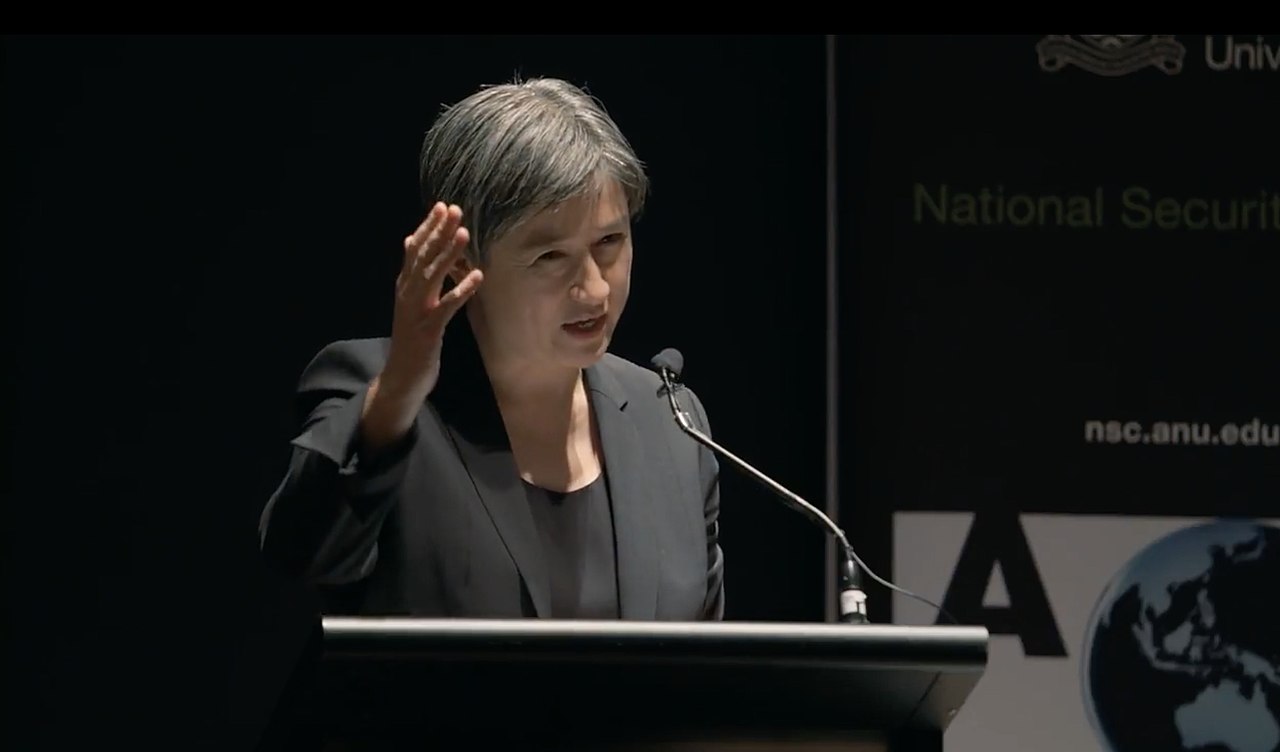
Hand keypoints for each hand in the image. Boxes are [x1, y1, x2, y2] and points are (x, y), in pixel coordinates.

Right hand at [383, 202, 482, 395]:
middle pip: (423, 257)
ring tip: (464, 234)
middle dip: (439, 232)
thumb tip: (413, 243)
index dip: (428, 227)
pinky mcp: (428, 330)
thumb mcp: (412, 304)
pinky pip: (447, 307)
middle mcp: (407, 294)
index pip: (414, 249)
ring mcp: (416, 312)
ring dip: (448, 254)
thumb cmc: (412, 340)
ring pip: (432, 277)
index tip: (443, 206)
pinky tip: (477, 276)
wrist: (401, 377)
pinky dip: (461, 290)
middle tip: (455, 210)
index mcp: (404, 286)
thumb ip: (415, 276)